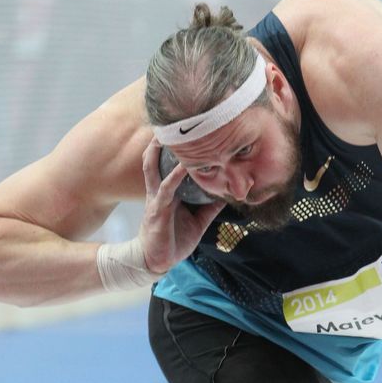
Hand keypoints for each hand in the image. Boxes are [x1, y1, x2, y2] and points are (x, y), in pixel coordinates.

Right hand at [139, 138, 225, 272]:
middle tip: (171, 121)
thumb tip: (228, 196)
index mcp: (166, 192)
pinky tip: (186, 165)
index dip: (170, 148)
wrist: (158, 261)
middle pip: (153, 159)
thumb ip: (210, 208)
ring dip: (161, 150)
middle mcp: (158, 191)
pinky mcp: (158, 210)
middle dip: (160, 141)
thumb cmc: (174, 240)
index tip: (183, 130)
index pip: (165, 164)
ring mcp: (156, 199)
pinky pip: (167, 188)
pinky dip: (176, 175)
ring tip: (172, 133)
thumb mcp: (198, 222)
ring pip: (154, 167)